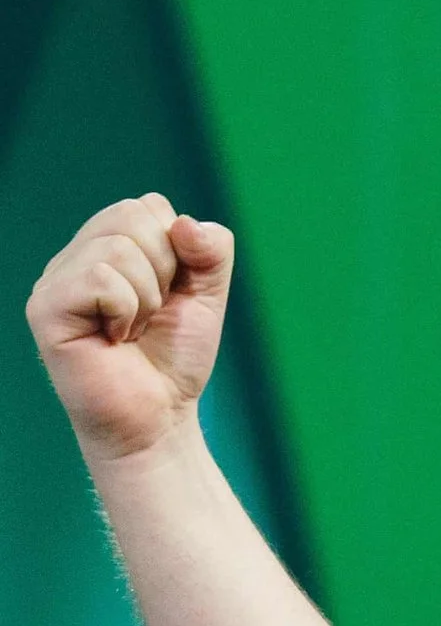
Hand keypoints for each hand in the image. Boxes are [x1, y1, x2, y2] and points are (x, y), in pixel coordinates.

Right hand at [25, 194, 234, 461]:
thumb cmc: (173, 359)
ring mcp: (55, 280)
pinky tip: (114, 339)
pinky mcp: (45, 308)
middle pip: (132, 216)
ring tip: (132, 330)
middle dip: (165, 272)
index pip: (150, 207)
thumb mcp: (207, 299)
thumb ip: (211, 253)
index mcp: (109, 246)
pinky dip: (125, 311)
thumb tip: (185, 223)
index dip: (179, 253)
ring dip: (146, 299)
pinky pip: (100, 280)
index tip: (171, 296)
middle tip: (151, 315)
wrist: (159, 418)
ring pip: (118, 247)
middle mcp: (77, 256)